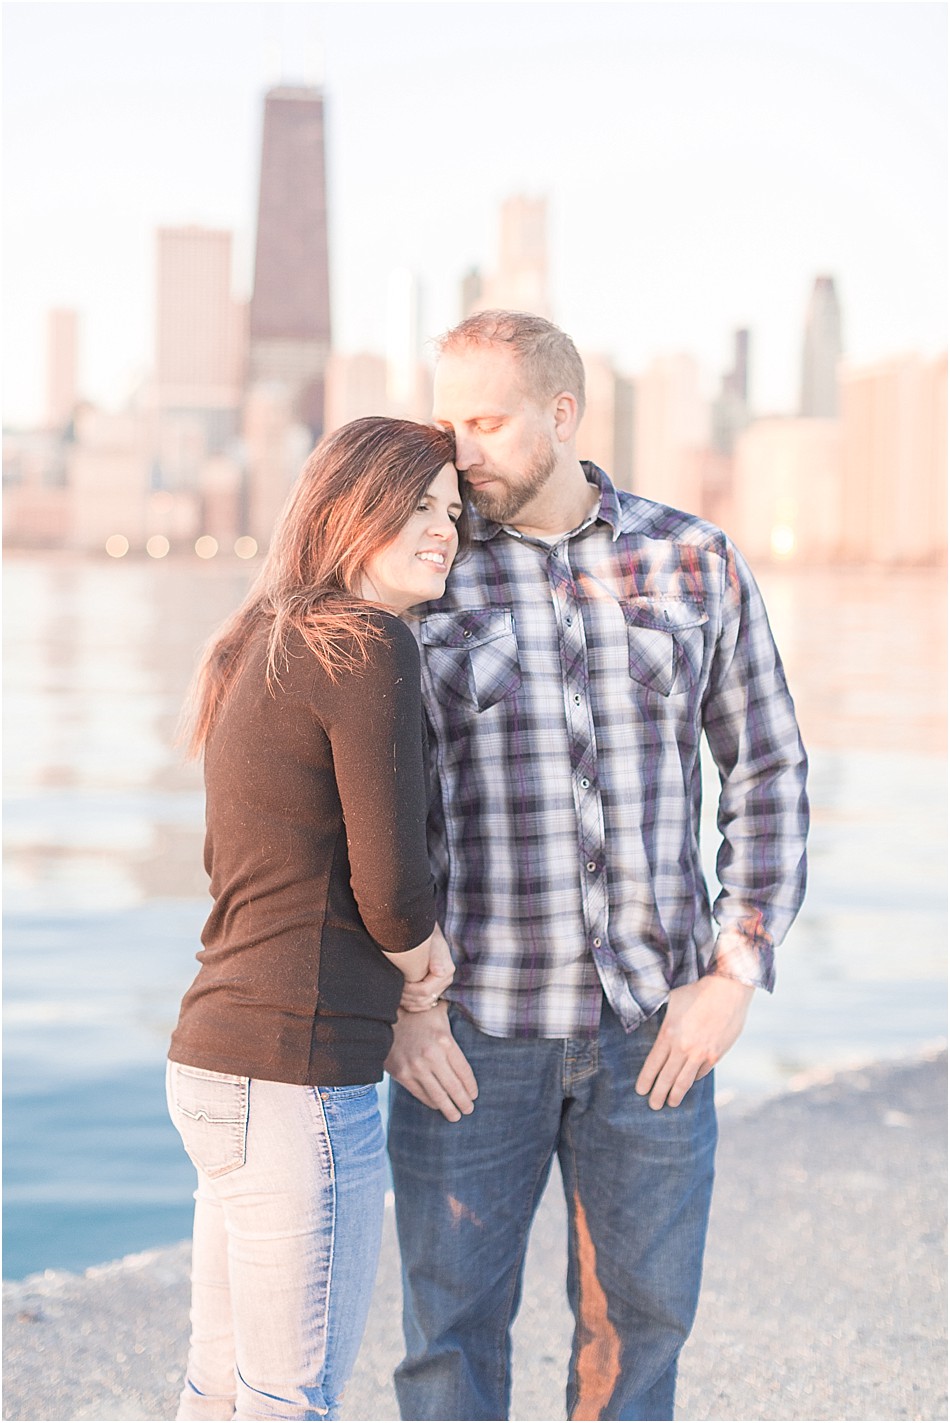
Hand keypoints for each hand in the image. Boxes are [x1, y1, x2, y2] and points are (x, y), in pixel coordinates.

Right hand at [384, 1001, 477, 1121]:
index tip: (474, 1095)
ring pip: (438, 1096)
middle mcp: (431, 1056)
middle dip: (463, 1102)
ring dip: (449, 1109)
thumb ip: (457, 1031)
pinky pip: (420, 1094)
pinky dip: (431, 1102)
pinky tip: (437, 1105)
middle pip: (454, 1087)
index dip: (471, 1087)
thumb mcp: (443, 1017)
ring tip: (455, 1116)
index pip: (464, 1072)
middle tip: (469, 1110)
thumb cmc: (421, 1015)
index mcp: (445, 1041)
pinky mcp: (401, 1074)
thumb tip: (474, 1038)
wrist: (387, 1015)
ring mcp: (415, 1067)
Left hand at [399, 924, 454, 1012]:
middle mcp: (446, 980)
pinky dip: (413, 1005)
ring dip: (409, 1002)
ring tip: (397, 995)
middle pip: (424, 1000)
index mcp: (446, 972)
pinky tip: (403, 999)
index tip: (398, 983)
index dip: (409, 990)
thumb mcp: (431, 944)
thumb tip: (439, 972)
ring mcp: (442, 986)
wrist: (427, 934)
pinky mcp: (436, 988)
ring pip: (424, 1004)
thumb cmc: (426, 937)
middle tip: (394, 990)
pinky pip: (425, 1004)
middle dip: (407, 997)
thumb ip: (435, 958)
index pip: (425, 990)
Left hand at [635, 977, 754, 1109]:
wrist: (727, 991)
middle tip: (653, 1106)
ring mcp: (700, 1054)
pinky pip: (701, 1073)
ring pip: (684, 1081)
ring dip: (676, 1095)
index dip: (646, 1080)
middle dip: (658, 1094)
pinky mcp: (715, 1055)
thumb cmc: (697, 992)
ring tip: (671, 1103)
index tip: (641, 1091)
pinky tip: (689, 1083)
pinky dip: (694, 1079)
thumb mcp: (672, 1000)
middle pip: (666, 1078)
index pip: (653, 1064)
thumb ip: (662, 1015)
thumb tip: (651, 1018)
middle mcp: (683, 1047)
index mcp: (668, 1034)